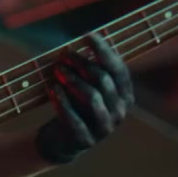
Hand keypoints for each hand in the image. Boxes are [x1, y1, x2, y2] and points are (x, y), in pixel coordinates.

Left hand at [35, 33, 134, 164]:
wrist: (63, 140)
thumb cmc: (75, 105)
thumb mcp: (85, 86)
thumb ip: (87, 69)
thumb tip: (77, 44)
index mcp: (124, 95)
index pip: (118, 69)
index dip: (103, 50)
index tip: (86, 35)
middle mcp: (119, 111)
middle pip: (103, 80)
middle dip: (82, 63)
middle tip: (64, 55)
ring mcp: (105, 128)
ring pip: (91, 97)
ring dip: (72, 80)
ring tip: (57, 70)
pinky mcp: (87, 140)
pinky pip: (74, 119)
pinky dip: (62, 102)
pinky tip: (53, 90)